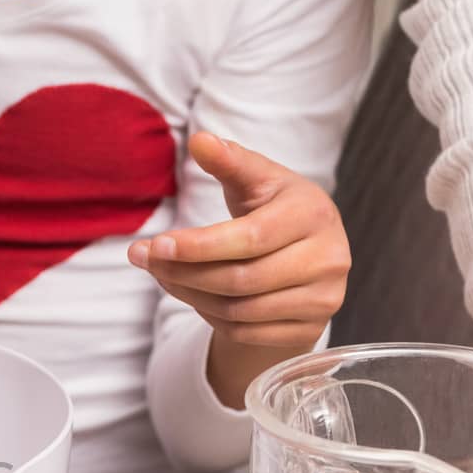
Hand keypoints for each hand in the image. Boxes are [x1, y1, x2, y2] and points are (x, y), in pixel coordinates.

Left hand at [127, 132, 350, 407]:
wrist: (309, 253)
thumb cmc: (275, 208)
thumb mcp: (257, 180)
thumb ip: (230, 161)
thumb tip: (199, 140)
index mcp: (314, 213)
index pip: (249, 238)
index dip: (199, 246)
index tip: (156, 244)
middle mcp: (329, 258)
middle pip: (240, 280)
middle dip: (183, 272)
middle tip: (143, 259)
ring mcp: (324, 298)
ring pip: (239, 311)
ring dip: (189, 295)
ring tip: (162, 274)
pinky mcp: (311, 329)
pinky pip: (246, 332)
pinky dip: (211, 317)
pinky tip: (194, 295)